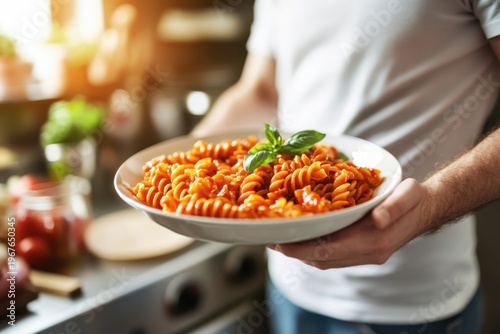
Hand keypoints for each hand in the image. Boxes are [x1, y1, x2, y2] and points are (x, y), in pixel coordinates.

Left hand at [268, 178, 432, 268]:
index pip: (331, 250)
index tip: (280, 242)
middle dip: (295, 251)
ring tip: (279, 239)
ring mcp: (364, 255)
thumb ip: (394, 206)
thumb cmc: (414, 199)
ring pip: (325, 260)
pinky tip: (301, 237)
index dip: (303, 248)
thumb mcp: (409, 194)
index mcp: (376, 241)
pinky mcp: (361, 251)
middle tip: (271, 239)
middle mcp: (368, 253)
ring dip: (301, 252)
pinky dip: (313, 249)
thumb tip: (377, 218)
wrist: (425, 209)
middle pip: (322, 258)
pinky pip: (331, 255)